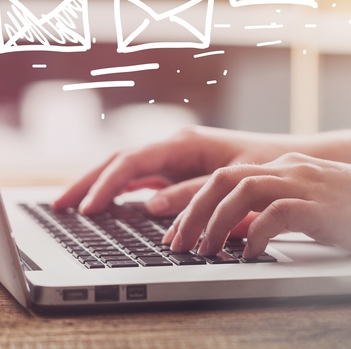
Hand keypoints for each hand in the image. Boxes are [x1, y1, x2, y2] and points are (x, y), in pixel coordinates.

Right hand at [53, 126, 288, 214]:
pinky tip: (102, 206)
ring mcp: (174, 158)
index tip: (88, 208)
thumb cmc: (268, 166)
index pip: (132, 162)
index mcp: (184, 143)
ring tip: (69, 206)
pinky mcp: (179, 171)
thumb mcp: (233, 181)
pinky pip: (140, 179)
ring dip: (97, 186)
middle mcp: (174, 146)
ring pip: (125, 170)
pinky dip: (117, 191)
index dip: (106, 185)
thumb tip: (149, 205)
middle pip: (119, 162)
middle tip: (58, 207)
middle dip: (87, 182)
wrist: (292, 163)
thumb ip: (192, 193)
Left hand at [161, 152, 350, 258]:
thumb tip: (247, 237)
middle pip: (223, 180)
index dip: (195, 203)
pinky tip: (248, 256)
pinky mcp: (322, 205)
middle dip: (192, 211)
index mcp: (289, 166)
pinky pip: (275, 214)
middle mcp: (292, 168)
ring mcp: (307, 183)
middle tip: (176, 244)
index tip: (177, 231)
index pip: (227, 177)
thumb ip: (285, 212)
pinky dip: (254, 235)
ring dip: (214, 222)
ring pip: (241, 191)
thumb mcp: (320, 207)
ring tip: (204, 251)